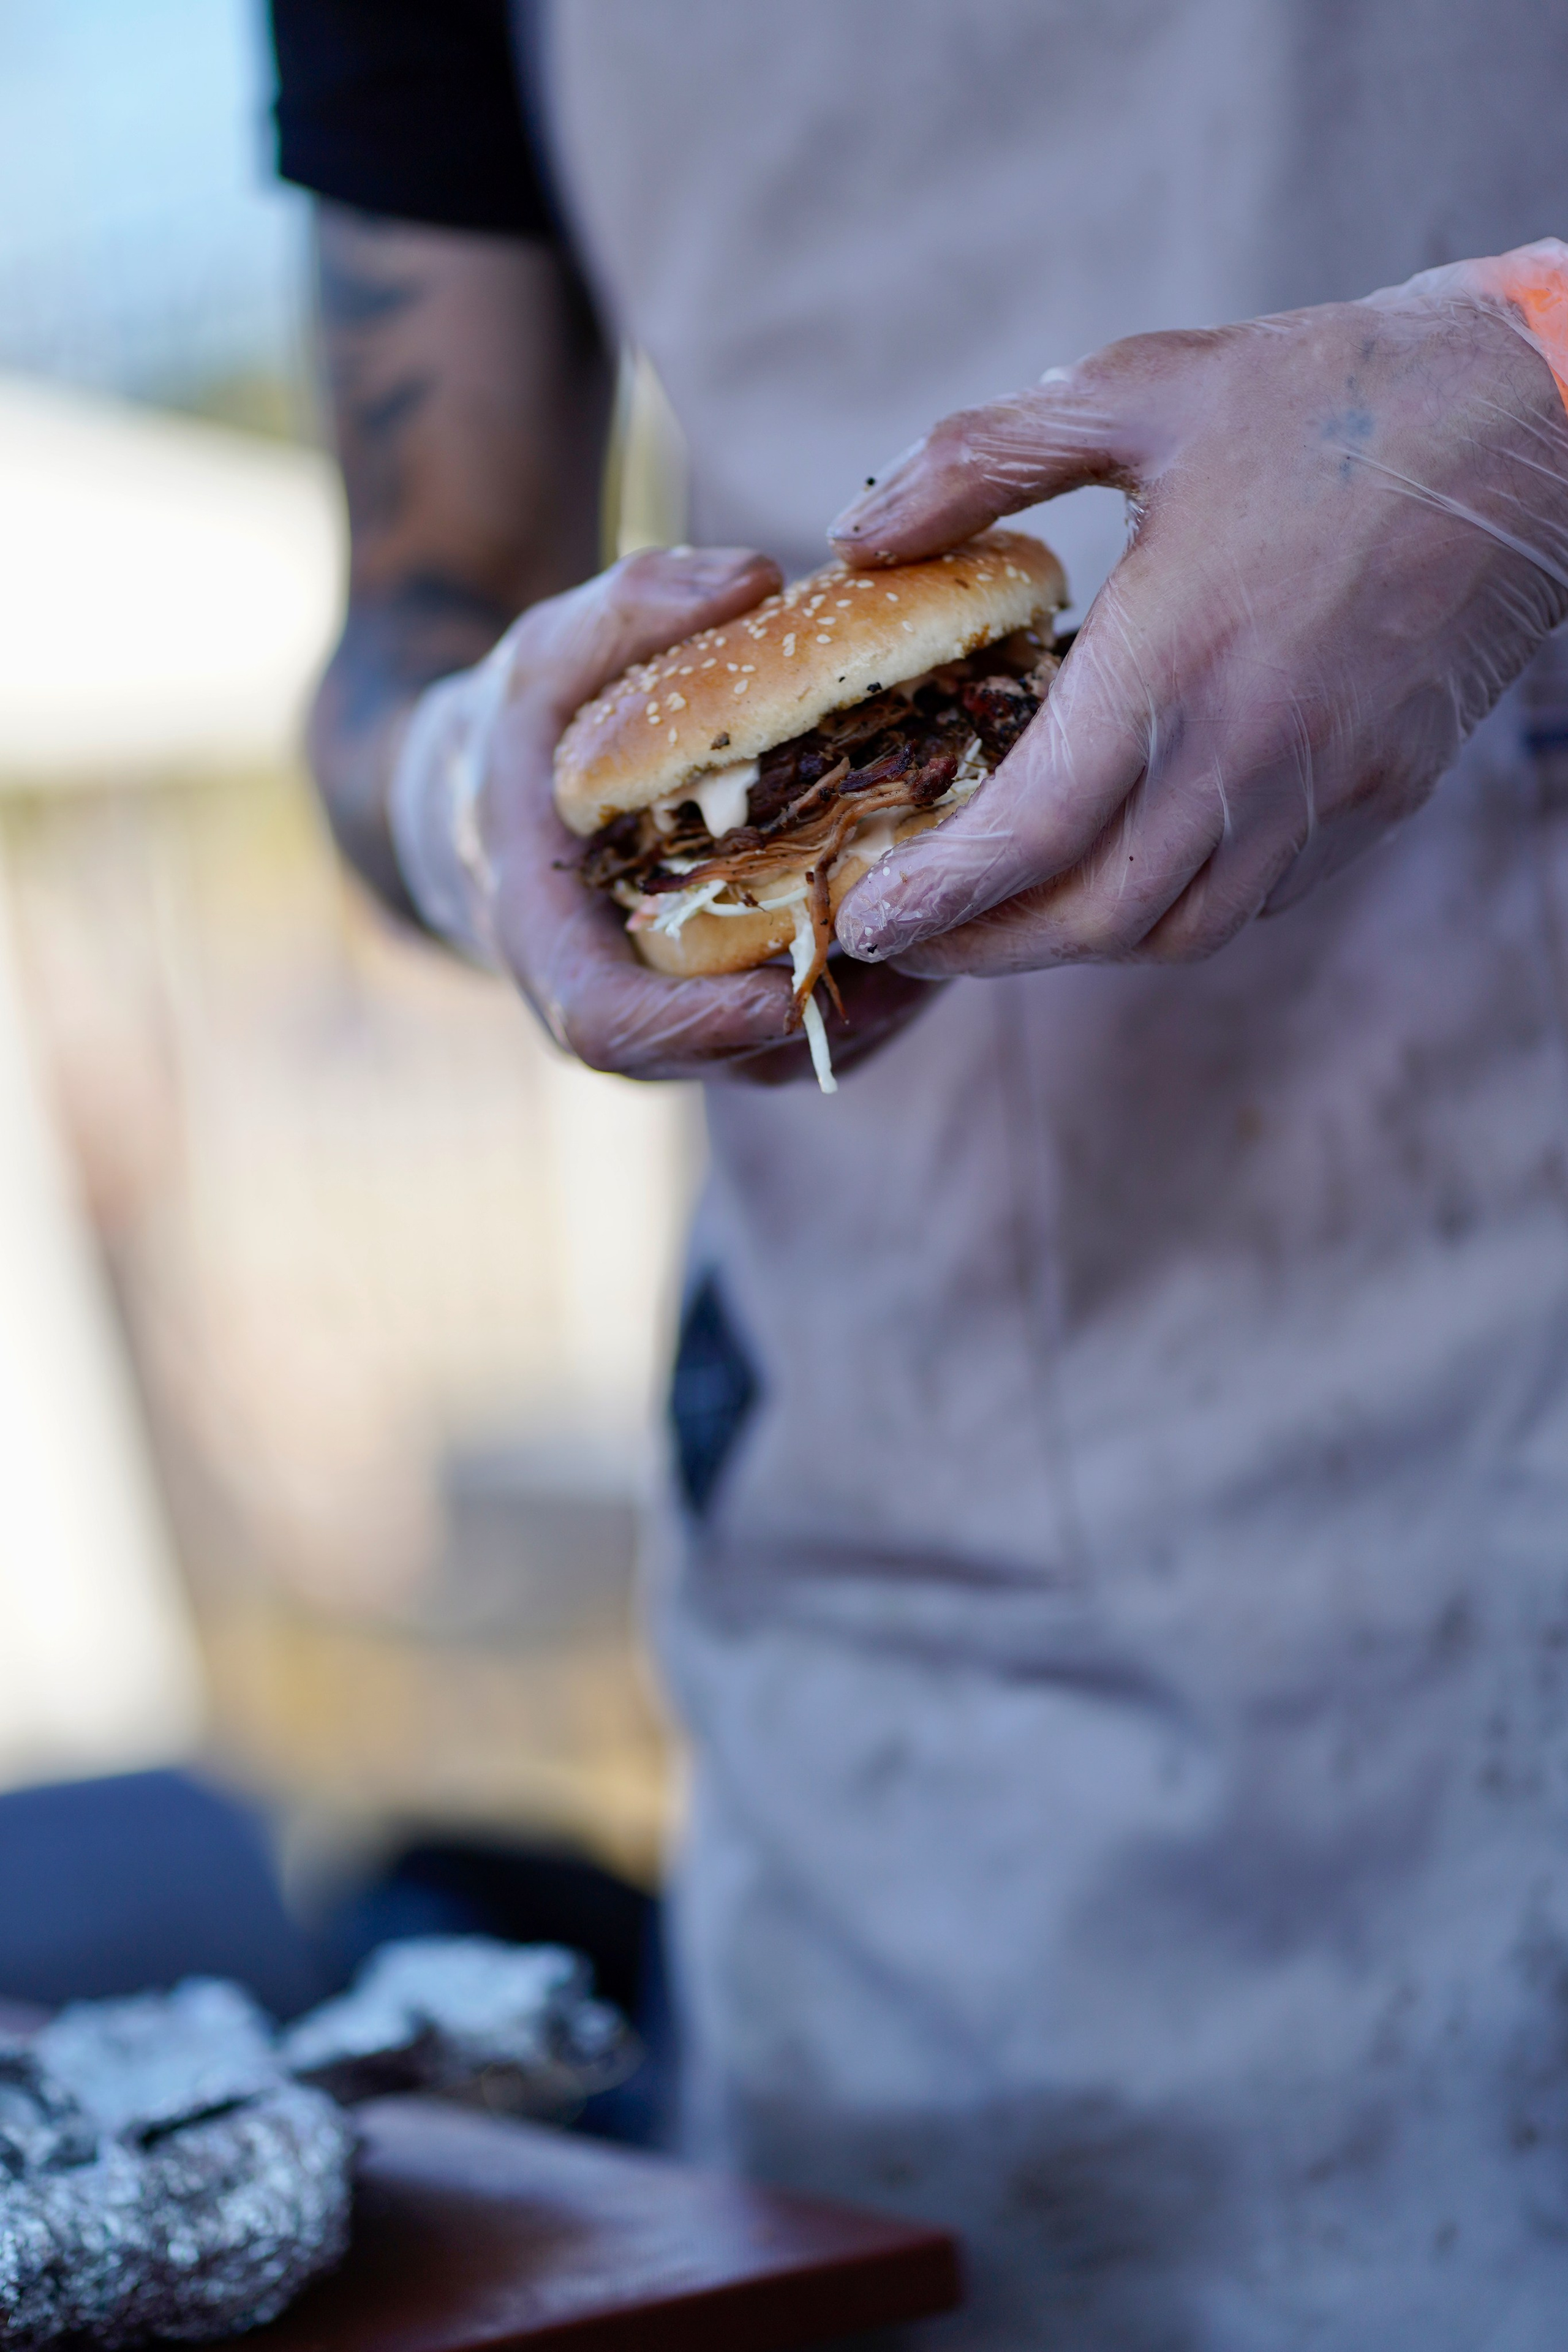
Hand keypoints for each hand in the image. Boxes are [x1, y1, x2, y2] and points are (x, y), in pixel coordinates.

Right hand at [393, 547, 938, 1081]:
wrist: (515, 799)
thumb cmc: (528, 730)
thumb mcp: (547, 651)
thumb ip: (627, 609)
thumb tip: (751, 575)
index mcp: (553, 949)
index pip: (612, 1028)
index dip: (695, 1027)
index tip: (782, 996)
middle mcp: (626, 1012)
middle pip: (727, 1053)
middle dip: (831, 1004)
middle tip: (919, 935)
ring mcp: (687, 1028)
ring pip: (791, 1054)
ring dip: (879, 1002)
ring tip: (954, 921)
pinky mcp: (739, 1018)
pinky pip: (818, 1031)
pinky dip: (886, 986)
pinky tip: (947, 915)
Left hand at [828, 262, 1567, 975]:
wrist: (1537, 419)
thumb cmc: (1332, 393)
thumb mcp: (1139, 386)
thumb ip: (983, 458)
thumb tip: (861, 531)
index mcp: (1174, 658)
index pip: (1026, 837)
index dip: (934, 900)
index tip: (864, 924)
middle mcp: (1250, 751)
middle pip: (1090, 922)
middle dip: (982, 950)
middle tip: (911, 940)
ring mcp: (1324, 788)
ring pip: (1177, 932)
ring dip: (1078, 943)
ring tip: (1007, 916)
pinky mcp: (1378, 796)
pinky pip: (1258, 899)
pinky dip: (1175, 909)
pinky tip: (1127, 867)